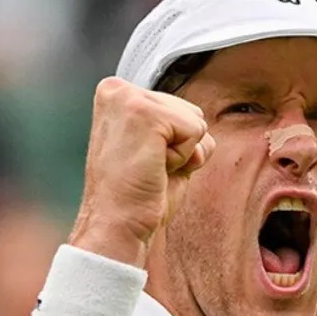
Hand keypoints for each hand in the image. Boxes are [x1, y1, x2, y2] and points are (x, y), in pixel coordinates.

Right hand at [69, 77, 215, 266]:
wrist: (117, 227)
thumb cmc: (135, 197)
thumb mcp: (152, 150)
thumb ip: (169, 126)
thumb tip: (201, 120)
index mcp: (115, 94)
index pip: (179, 109)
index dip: (173, 144)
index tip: (144, 162)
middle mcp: (117, 89)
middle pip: (190, 111)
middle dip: (181, 147)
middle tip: (148, 169)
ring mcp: (128, 98)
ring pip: (196, 120)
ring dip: (183, 153)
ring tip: (150, 169)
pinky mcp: (143, 113)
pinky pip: (196, 132)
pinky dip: (184, 158)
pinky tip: (155, 169)